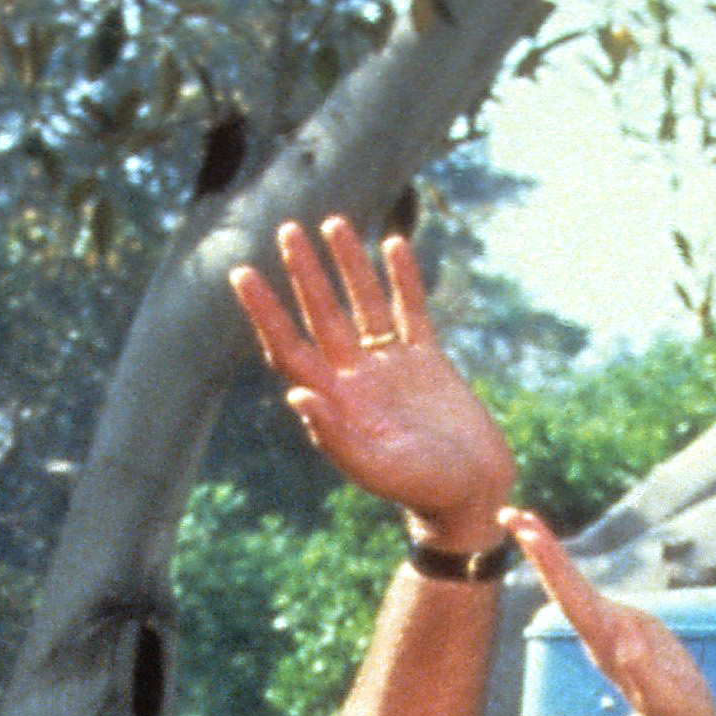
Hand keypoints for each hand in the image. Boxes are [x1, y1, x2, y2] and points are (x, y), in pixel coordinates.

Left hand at [231, 218, 515, 545]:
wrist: (473, 495)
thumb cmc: (424, 491)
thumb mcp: (378, 467)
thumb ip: (335, 435)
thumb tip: (296, 394)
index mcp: (335, 404)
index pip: (289, 348)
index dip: (265, 313)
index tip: (242, 273)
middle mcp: (356, 380)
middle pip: (321, 316)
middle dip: (302, 274)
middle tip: (286, 229)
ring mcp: (391, 368)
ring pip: (362, 305)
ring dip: (348, 265)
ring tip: (333, 221)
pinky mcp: (427, 362)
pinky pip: (410, 311)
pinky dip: (402, 280)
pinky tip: (393, 244)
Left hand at [517, 513, 715, 715]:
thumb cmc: (679, 714)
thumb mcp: (668, 696)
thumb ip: (646, 673)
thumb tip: (624, 645)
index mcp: (608, 642)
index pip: (574, 597)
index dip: (553, 565)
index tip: (530, 535)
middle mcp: (600, 632)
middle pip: (563, 586)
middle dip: (539, 549)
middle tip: (510, 513)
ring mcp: (608, 629)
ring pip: (570, 586)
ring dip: (546, 555)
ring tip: (523, 521)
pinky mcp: (622, 628)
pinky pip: (585, 591)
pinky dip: (565, 569)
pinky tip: (552, 556)